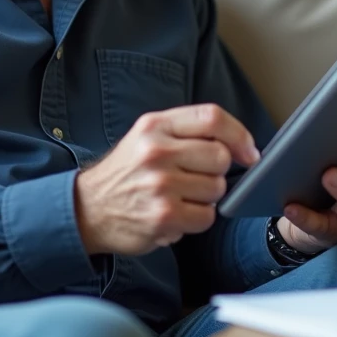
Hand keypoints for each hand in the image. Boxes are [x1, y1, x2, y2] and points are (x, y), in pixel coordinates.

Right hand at [74, 103, 259, 255]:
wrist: (87, 209)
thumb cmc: (127, 172)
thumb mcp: (147, 136)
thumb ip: (187, 132)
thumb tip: (241, 146)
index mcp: (155, 125)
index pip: (212, 118)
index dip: (239, 134)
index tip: (249, 152)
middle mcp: (156, 151)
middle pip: (220, 156)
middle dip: (216, 171)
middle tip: (196, 178)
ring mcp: (160, 185)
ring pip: (216, 189)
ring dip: (206, 197)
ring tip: (180, 196)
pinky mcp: (163, 216)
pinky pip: (206, 217)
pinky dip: (196, 219)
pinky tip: (176, 214)